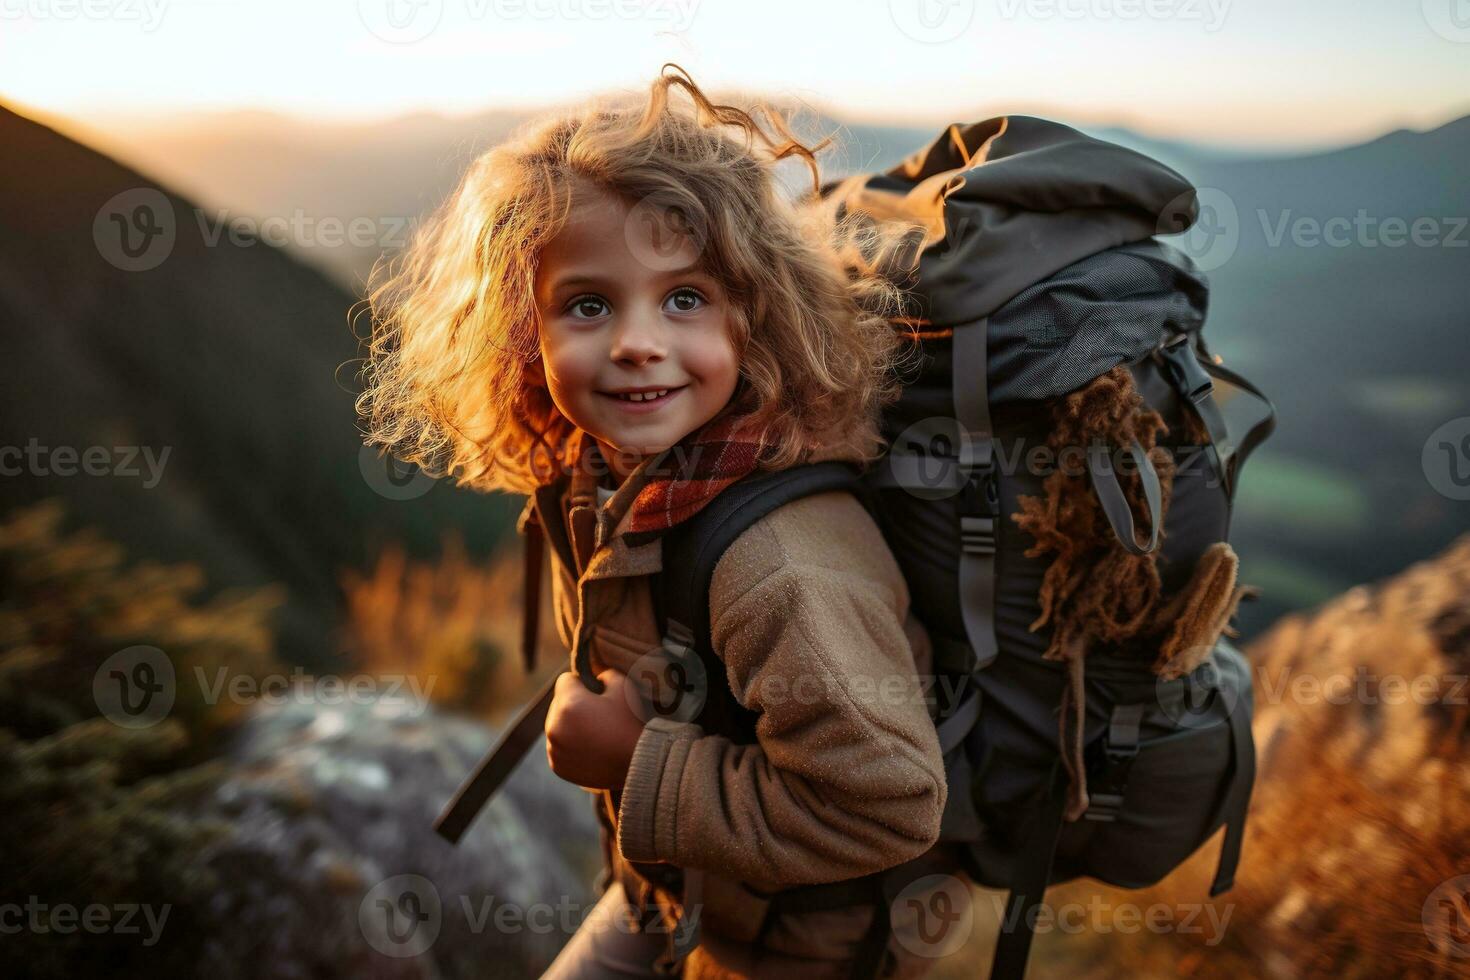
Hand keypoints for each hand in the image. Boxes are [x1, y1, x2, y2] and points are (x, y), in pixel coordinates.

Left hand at [545, 669, 644, 791]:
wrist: (637, 765)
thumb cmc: (630, 723)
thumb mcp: (622, 687)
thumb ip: (604, 674)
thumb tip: (594, 677)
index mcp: (568, 704)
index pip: (564, 680)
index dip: (581, 682)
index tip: (596, 693)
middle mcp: (554, 727)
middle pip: (558, 703)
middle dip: (573, 704)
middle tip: (598, 715)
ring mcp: (554, 749)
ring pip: (556, 726)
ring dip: (570, 725)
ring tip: (595, 733)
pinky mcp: (557, 766)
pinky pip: (558, 747)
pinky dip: (569, 745)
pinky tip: (590, 748)